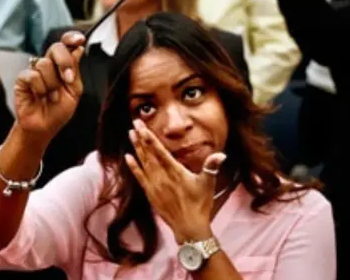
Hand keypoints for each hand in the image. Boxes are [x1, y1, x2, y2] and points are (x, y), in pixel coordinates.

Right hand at [13, 31, 85, 143]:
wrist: (44, 127)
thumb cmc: (59, 111)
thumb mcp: (74, 91)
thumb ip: (75, 70)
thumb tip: (78, 49)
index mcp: (62, 65)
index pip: (66, 44)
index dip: (71, 38)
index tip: (80, 40)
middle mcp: (48, 64)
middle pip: (56, 48)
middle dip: (64, 62)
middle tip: (68, 80)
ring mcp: (34, 70)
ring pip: (45, 64)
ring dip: (52, 85)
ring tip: (52, 97)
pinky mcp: (22, 79)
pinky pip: (33, 76)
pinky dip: (40, 89)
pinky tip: (39, 97)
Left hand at [125, 119, 226, 242]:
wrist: (189, 227)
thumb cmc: (200, 204)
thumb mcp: (208, 184)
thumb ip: (212, 166)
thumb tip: (221, 154)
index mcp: (176, 172)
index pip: (160, 152)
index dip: (150, 138)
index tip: (142, 127)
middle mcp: (162, 178)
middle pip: (149, 154)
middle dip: (141, 137)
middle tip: (134, 123)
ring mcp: (155, 186)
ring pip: (143, 163)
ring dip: (137, 148)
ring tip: (131, 134)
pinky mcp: (151, 194)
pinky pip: (139, 177)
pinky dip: (133, 167)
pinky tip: (128, 157)